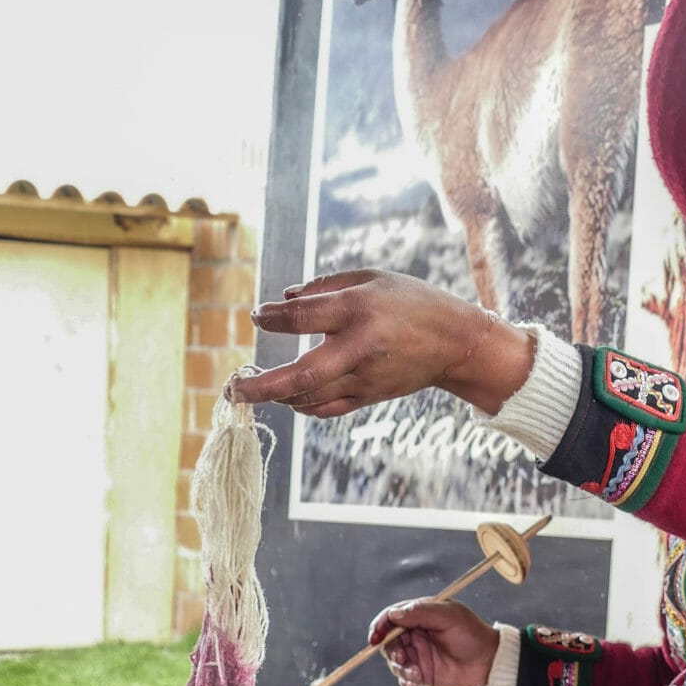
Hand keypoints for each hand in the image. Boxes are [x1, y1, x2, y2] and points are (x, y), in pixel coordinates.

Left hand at [232, 269, 533, 418]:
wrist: (454, 342)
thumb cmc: (409, 302)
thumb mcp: (371, 278)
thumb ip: (324, 286)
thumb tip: (283, 300)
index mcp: (357, 309)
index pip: (302, 317)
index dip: (273, 318)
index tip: (258, 316)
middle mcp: (358, 347)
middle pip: (301, 375)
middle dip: (262, 387)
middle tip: (231, 390)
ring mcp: (364, 377)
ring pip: (310, 397)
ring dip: (276, 396)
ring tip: (251, 389)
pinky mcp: (369, 396)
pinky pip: (327, 408)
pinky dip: (303, 406)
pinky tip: (288, 398)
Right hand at [368, 599, 498, 685]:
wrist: (490, 661)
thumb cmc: (472, 633)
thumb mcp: (448, 616)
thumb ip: (420, 612)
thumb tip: (393, 614)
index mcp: (418, 616)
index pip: (391, 618)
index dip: (380, 626)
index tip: (376, 637)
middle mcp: (415, 635)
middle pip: (388, 642)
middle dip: (390, 650)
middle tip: (402, 657)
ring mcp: (418, 655)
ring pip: (395, 662)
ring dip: (400, 668)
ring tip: (416, 673)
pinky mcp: (423, 674)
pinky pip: (405, 680)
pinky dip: (406, 681)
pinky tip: (415, 682)